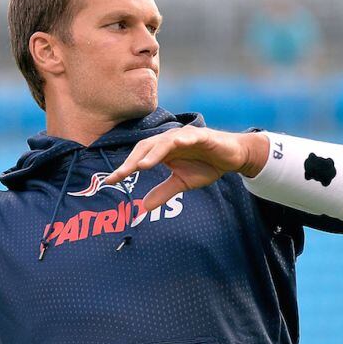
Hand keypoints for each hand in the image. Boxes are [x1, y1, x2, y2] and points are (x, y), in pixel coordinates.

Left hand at [104, 126, 269, 210]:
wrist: (232, 157)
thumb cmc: (205, 165)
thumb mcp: (182, 182)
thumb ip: (163, 192)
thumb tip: (145, 207)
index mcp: (162, 150)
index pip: (139, 157)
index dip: (125, 168)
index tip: (110, 181)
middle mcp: (169, 140)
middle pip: (146, 147)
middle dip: (132, 161)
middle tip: (120, 175)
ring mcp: (185, 136)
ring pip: (164, 141)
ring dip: (153, 153)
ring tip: (142, 166)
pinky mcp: (202, 135)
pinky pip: (189, 137)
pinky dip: (181, 140)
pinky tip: (175, 145)